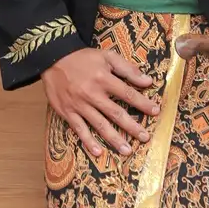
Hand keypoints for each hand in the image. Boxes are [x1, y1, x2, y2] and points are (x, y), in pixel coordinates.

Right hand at [42, 46, 159, 157]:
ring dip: (114, 138)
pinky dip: (88, 140)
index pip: (128, 94)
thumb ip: (127, 68)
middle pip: (116, 113)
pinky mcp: (67, 111)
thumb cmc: (82, 58)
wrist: (52, 58)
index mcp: (103, 78)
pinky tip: (98, 151)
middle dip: (132, 126)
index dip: (143, 103)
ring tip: (127, 150)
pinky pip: (79, 128)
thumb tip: (147, 81)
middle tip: (145, 137)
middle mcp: (92, 93)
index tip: (156, 111)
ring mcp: (79, 104)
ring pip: (99, 124)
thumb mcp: (106, 56)